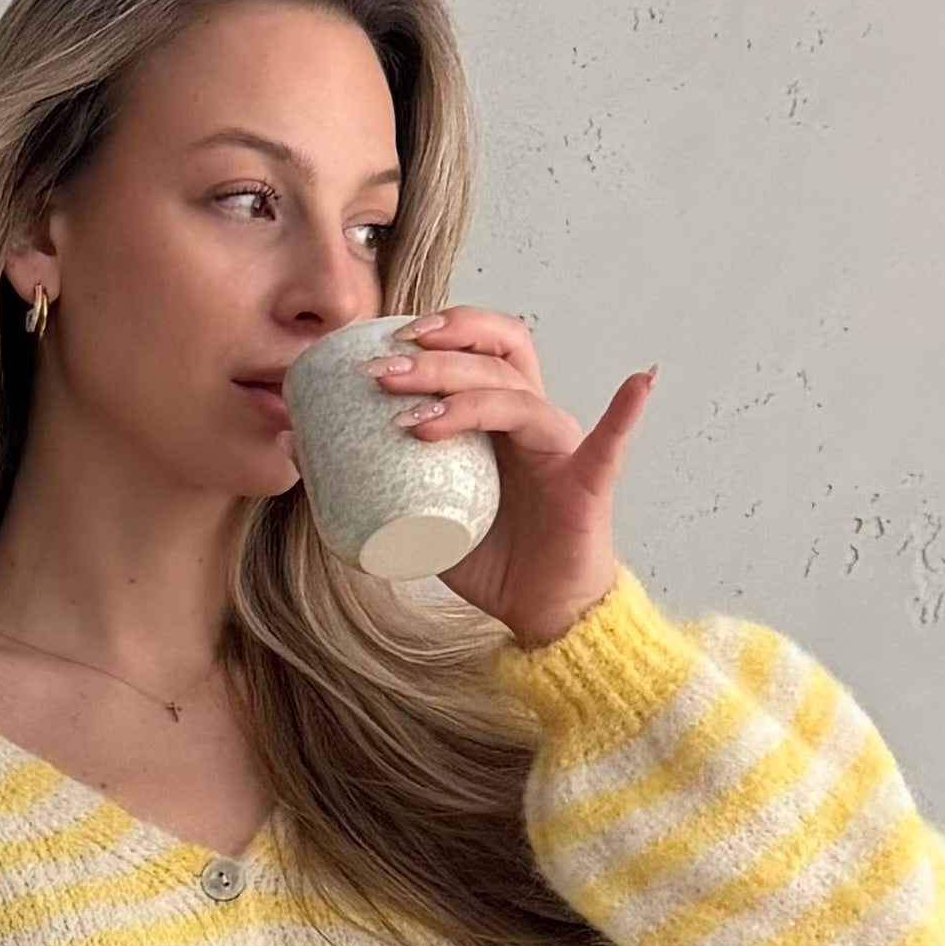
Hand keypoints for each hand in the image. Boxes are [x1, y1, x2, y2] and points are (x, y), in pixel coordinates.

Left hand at [363, 309, 656, 647]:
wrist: (541, 614)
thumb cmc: (492, 561)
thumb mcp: (422, 512)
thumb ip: (379, 477)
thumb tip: (305, 448)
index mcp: (499, 419)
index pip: (481, 347)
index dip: (443, 331)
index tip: (388, 340)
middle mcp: (534, 422)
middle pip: (493, 361)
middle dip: (436, 359)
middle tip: (384, 374)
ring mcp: (562, 449)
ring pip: (519, 398)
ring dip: (465, 396)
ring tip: (412, 418)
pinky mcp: (587, 486)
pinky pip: (610, 444)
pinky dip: (625, 413)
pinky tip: (639, 381)